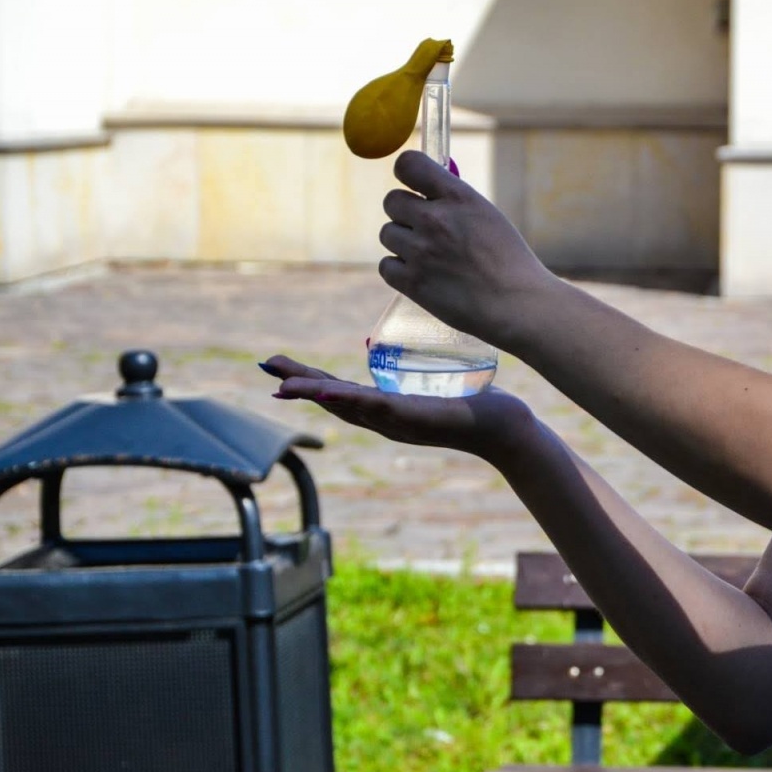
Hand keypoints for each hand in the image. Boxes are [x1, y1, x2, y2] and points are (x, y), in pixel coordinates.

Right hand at [259, 354, 534, 459]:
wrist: (503, 427)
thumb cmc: (471, 403)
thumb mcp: (427, 382)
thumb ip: (401, 368)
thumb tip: (371, 343)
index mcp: (385, 410)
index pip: (338, 392)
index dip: (307, 381)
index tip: (277, 369)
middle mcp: (386, 420)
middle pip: (333, 402)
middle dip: (300, 386)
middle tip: (269, 372)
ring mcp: (399, 422)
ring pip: (350, 407)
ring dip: (317, 395)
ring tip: (287, 386)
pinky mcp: (417, 418)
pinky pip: (379, 408)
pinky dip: (353, 402)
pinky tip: (332, 394)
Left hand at [382, 151, 557, 348]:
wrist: (516, 304)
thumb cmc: (507, 261)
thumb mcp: (486, 215)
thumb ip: (454, 200)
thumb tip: (425, 190)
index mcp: (458, 197)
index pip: (409, 164)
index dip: (406, 172)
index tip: (413, 186)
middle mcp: (435, 219)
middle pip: (391, 201)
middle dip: (404, 212)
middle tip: (424, 228)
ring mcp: (421, 251)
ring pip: (387, 234)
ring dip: (403, 242)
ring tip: (430, 256)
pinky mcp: (413, 282)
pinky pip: (386, 265)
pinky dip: (400, 270)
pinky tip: (422, 274)